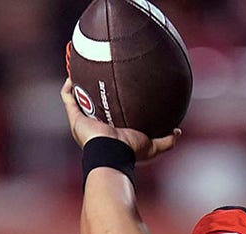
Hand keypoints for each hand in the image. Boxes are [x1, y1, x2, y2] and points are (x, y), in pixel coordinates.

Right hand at [60, 78, 179, 160]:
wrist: (111, 151)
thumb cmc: (130, 150)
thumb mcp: (152, 146)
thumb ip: (166, 140)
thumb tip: (178, 131)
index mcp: (111, 132)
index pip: (112, 116)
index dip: (114, 104)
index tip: (121, 91)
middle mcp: (96, 126)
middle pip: (94, 106)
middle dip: (96, 93)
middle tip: (102, 77)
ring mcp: (84, 122)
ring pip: (79, 101)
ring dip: (80, 87)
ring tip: (84, 71)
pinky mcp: (75, 118)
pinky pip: (68, 98)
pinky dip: (69, 87)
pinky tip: (73, 74)